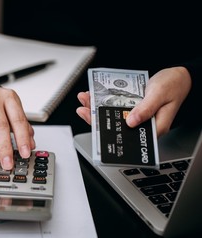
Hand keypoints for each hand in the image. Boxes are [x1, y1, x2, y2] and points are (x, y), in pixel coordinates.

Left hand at [76, 67, 191, 136]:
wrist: (179, 76)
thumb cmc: (174, 85)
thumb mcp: (160, 94)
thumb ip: (146, 108)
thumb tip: (130, 121)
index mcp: (153, 128)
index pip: (127, 136)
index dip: (109, 133)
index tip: (95, 125)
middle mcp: (142, 124)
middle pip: (115, 126)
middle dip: (97, 118)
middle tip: (83, 109)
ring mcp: (135, 115)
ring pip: (112, 115)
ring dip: (96, 108)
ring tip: (85, 100)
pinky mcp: (131, 107)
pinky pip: (114, 106)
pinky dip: (103, 100)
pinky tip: (94, 95)